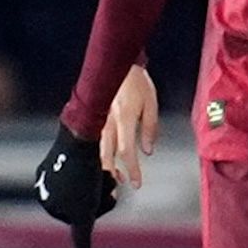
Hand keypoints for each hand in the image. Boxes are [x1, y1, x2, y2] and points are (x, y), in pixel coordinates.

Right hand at [33, 128, 115, 247]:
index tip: (107, 197)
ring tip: (109, 173)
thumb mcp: (84, 212)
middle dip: (100, 196)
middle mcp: (44, 184)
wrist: (82, 136)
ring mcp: (53, 167)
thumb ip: (82, 237)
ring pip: (85, 185)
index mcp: (44, 199)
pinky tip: (103, 163)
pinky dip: (96, 169)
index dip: (98, 209)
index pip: (78, 217)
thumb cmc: (84, 176)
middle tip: (111, 183)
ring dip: (101, 183)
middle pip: (81, 201)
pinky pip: (83, 168)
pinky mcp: (64, 152)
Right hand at [99, 64, 158, 187]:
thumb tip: (148, 150)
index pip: (126, 151)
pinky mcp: (96, 118)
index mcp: (124, 118)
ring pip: (99, 149)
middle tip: (124, 183)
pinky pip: (97, 141)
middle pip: (108, 154)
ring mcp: (100, 120)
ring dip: (106, 165)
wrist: (118, 65)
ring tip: (115, 175)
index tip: (136, 182)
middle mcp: (109, 121)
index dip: (132, 169)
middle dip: (115, 172)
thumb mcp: (151, 103)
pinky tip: (106, 159)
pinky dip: (101, 153)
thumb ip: (150, 128)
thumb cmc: (137, 82)